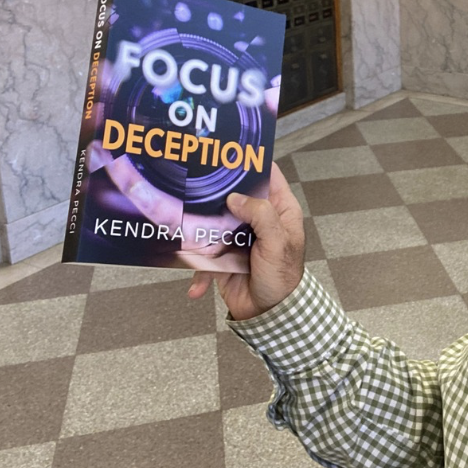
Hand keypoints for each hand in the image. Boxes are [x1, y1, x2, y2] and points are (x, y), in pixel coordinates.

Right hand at [188, 162, 305, 320]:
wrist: (270, 316)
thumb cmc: (283, 278)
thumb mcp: (279, 242)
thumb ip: (261, 214)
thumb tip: (234, 198)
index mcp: (278, 209)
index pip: (267, 175)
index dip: (251, 161)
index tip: (230, 151)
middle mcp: (257, 218)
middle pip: (233, 194)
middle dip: (214, 192)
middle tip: (195, 181)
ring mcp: (238, 236)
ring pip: (213, 220)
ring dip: (200, 229)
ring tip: (184, 229)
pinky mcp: (222, 255)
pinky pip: (204, 254)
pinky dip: (198, 269)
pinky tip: (196, 285)